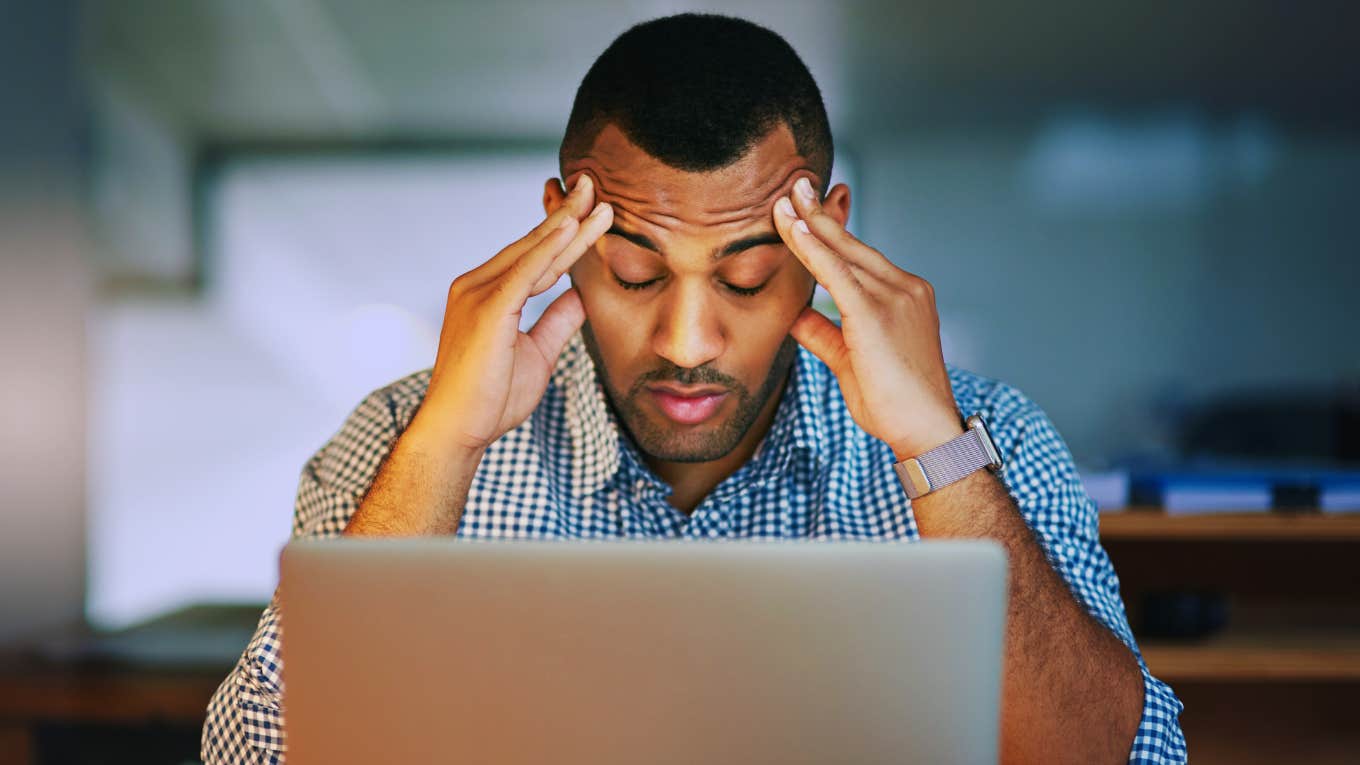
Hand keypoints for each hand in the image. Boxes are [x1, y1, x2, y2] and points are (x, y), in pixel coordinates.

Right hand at [411, 176, 613, 457]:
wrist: (459, 430)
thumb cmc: (491, 398)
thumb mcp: (538, 353)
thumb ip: (557, 321)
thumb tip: (580, 296)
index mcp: (489, 294)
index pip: (537, 257)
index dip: (566, 234)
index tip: (592, 210)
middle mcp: (477, 285)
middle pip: (533, 245)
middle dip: (567, 215)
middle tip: (593, 184)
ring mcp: (477, 294)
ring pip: (532, 253)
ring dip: (566, 224)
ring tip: (595, 198)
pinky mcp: (486, 310)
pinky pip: (523, 273)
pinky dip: (547, 249)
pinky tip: (569, 228)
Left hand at [773, 177, 962, 460]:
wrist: (924, 430)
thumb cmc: (893, 403)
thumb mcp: (849, 360)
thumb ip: (823, 333)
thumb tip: (794, 314)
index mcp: (904, 295)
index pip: (860, 256)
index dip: (833, 230)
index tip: (811, 206)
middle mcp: (904, 288)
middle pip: (852, 243)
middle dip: (820, 212)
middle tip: (795, 184)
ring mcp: (894, 297)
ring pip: (843, 253)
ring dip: (810, 223)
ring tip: (786, 197)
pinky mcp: (876, 314)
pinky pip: (837, 274)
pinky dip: (813, 250)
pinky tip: (794, 230)